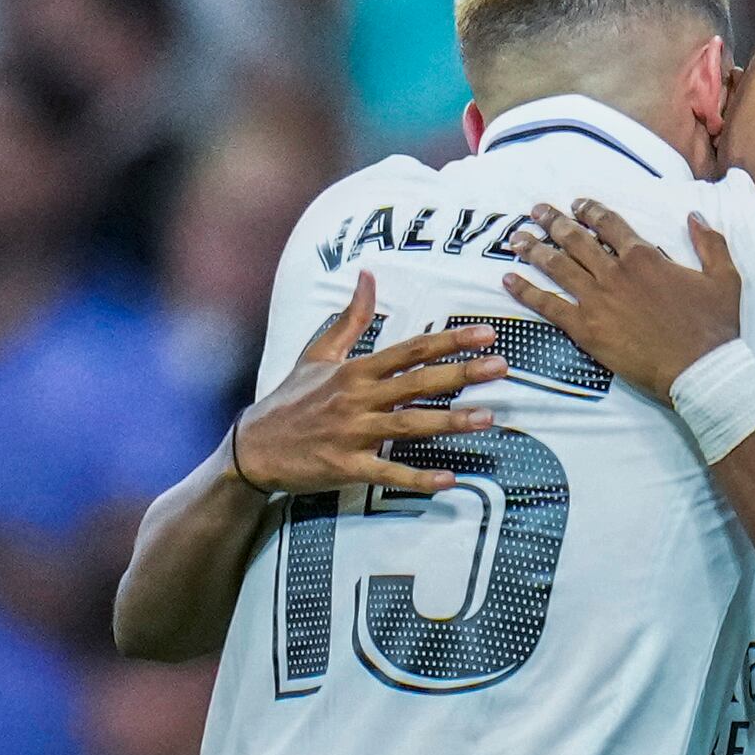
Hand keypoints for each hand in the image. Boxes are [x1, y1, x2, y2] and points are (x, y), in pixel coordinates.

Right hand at [233, 271, 505, 492]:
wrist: (253, 448)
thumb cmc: (291, 399)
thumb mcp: (318, 353)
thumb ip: (351, 318)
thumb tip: (369, 274)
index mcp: (354, 370)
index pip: (410, 350)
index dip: (449, 341)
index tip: (485, 334)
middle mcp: (357, 398)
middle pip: (417, 382)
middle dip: (461, 373)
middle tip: (501, 367)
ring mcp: (353, 434)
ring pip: (409, 425)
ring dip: (450, 422)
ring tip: (488, 418)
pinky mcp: (347, 466)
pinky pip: (388, 473)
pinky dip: (418, 478)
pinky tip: (449, 480)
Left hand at [502, 200, 740, 400]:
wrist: (701, 369)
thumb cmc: (715, 327)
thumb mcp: (724, 278)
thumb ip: (710, 243)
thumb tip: (695, 216)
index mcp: (645, 257)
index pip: (609, 223)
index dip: (590, 209)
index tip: (576, 203)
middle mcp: (615, 272)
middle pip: (575, 239)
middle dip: (553, 221)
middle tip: (536, 211)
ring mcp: (597, 300)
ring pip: (556, 266)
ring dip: (533, 249)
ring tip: (516, 238)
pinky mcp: (586, 329)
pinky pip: (547, 305)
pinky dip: (525, 291)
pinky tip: (507, 280)